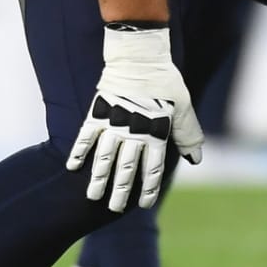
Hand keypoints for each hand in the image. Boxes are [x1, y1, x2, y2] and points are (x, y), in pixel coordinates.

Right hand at [67, 26, 203, 212]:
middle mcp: (135, 132)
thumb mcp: (184, 108)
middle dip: (121, 191)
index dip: (149, 188)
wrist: (140, 56)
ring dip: (98, 178)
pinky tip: (72, 167)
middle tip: (114, 209)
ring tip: (93, 196)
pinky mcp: (97, 112)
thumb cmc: (166, 82)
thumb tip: (195, 160)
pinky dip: (78, 152)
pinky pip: (86, 136)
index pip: (153, 168)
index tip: (143, 205)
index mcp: (156, 132)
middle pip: (127, 168)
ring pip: (104, 158)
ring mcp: (114, 123)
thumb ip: (188, 135)